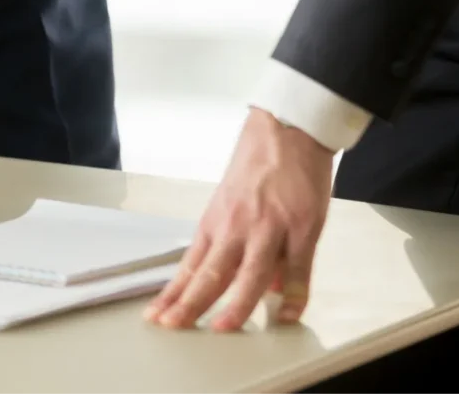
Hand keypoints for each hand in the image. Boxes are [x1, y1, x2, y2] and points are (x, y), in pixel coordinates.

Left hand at [145, 108, 334, 330]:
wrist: (285, 130)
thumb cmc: (257, 164)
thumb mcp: (233, 202)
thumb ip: (237, 243)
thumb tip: (254, 285)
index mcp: (216, 222)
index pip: (190, 266)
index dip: (174, 294)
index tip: (158, 316)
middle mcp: (235, 227)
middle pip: (210, 273)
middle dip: (190, 304)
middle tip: (173, 327)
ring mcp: (268, 228)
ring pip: (248, 275)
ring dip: (235, 305)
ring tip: (221, 329)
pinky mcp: (300, 227)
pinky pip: (296, 269)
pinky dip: (291, 296)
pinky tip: (283, 315)